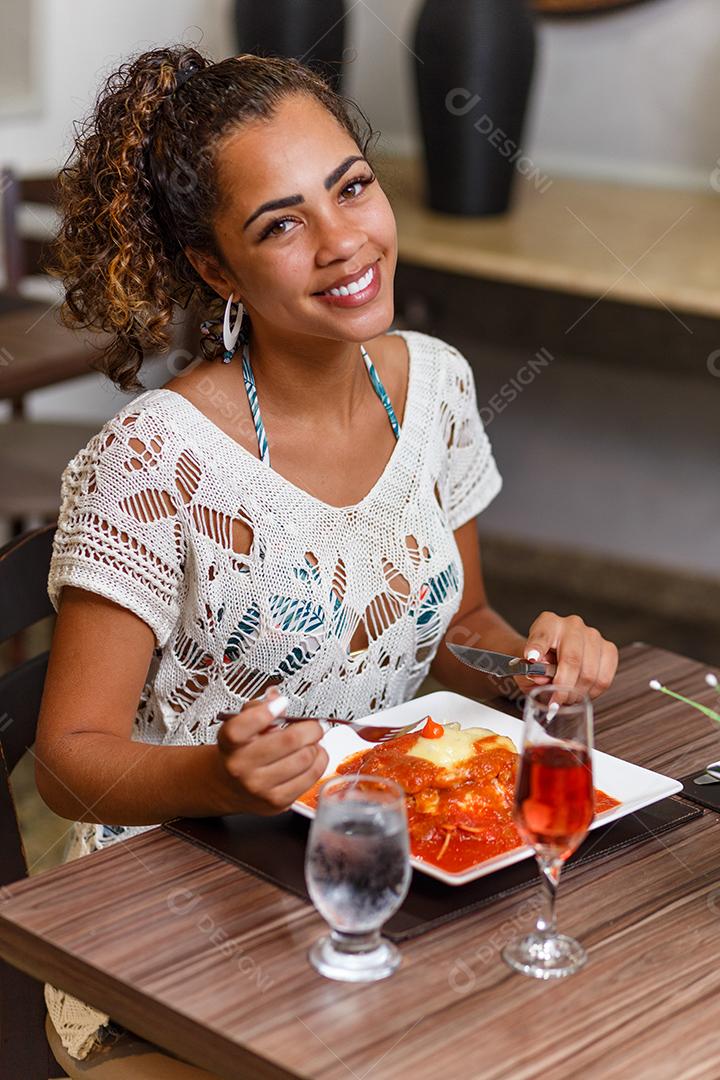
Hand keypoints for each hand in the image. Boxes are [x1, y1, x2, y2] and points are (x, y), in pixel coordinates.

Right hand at [213, 687, 328, 814]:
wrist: (229, 785)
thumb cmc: (240, 750)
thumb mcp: (240, 723)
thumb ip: (257, 707)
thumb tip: (277, 699)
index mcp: (230, 743)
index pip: (241, 727)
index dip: (266, 711)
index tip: (282, 703)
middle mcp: (241, 767)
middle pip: (289, 740)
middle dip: (310, 728)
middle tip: (314, 725)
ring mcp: (259, 787)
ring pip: (305, 758)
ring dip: (316, 746)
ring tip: (312, 742)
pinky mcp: (277, 801)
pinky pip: (311, 777)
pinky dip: (319, 762)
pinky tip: (313, 756)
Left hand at [514, 611, 618, 702]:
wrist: (552, 655)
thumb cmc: (539, 660)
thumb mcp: (526, 665)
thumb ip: (529, 670)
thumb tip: (540, 677)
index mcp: (548, 623)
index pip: (542, 635)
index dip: (537, 647)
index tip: (531, 657)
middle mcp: (572, 625)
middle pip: (572, 660)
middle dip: (564, 687)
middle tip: (556, 701)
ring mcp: (593, 636)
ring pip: (590, 673)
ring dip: (578, 693)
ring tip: (567, 698)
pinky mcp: (609, 649)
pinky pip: (604, 678)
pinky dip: (592, 692)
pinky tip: (581, 693)